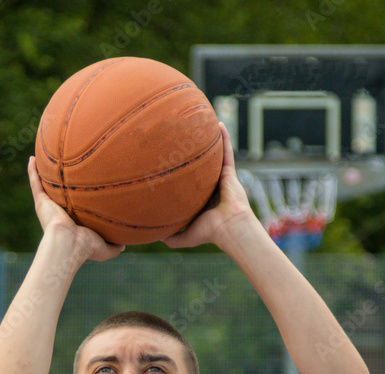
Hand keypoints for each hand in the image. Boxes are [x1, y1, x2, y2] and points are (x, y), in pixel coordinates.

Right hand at [28, 157, 124, 261]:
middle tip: (64, 169)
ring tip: (43, 159)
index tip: (83, 188)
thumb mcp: (105, 248)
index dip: (77, 199)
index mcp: (71, 222)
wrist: (69, 244)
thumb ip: (115, 245)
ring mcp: (48, 206)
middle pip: (58, 194)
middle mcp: (58, 213)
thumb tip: (124, 243)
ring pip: (44, 186)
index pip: (74, 208)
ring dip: (42, 174)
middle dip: (59, 184)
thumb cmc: (86, 247)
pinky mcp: (41, 202)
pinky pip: (35, 182)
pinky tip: (32, 158)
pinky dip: (32, 171)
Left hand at [162, 123, 255, 250]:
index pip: (189, 184)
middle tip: (180, 140)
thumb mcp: (184, 237)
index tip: (168, 165)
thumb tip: (155, 237)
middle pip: (200, 167)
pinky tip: (218, 124)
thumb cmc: (209, 233)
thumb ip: (171, 237)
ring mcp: (220, 178)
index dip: (180, 175)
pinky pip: (226, 152)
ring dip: (209, 141)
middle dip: (193, 154)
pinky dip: (224, 138)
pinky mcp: (229, 173)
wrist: (228, 227)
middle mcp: (210, 187)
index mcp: (201, 199)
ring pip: (213, 156)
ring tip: (200, 125)